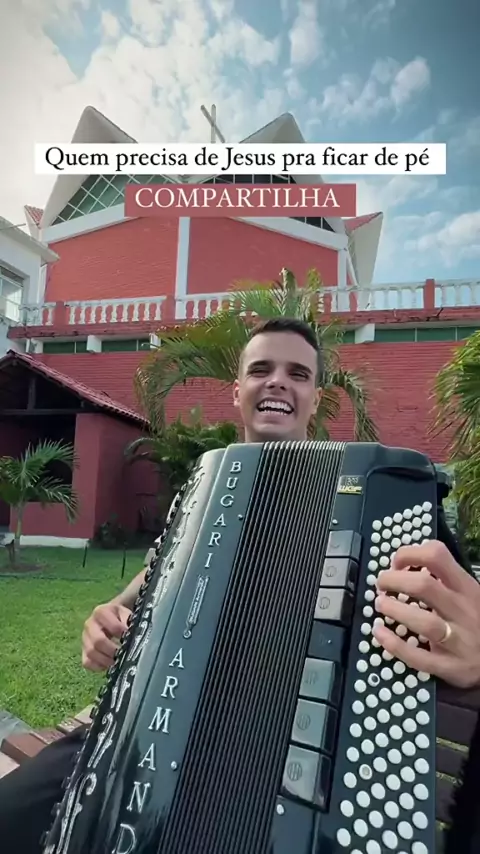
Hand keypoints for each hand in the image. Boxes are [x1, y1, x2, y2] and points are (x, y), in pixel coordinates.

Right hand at [82, 601, 130, 671]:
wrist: (110, 617)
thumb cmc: (120, 617)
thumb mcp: (126, 613)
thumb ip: (129, 621)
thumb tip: (133, 634)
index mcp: (101, 612)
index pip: (112, 626)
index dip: (123, 635)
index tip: (132, 640)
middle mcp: (89, 624)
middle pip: (98, 641)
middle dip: (113, 650)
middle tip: (123, 655)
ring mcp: (84, 638)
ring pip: (91, 652)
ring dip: (106, 660)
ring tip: (118, 661)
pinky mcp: (83, 651)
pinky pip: (87, 662)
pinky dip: (98, 666)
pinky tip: (109, 665)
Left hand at [372, 540, 479, 688]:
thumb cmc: (478, 620)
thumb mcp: (469, 594)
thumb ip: (445, 579)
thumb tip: (406, 565)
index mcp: (467, 588)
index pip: (436, 556)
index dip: (408, 555)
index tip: (396, 564)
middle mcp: (463, 611)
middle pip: (423, 586)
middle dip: (394, 581)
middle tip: (381, 585)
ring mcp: (458, 640)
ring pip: (423, 622)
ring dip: (393, 610)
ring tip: (380, 605)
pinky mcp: (450, 666)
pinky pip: (417, 656)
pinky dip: (393, 644)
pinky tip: (379, 632)